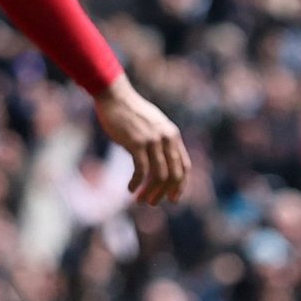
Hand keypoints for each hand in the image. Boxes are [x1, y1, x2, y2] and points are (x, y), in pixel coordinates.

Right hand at [94, 76, 190, 204]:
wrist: (116, 98)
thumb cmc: (132, 113)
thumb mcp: (154, 126)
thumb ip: (161, 142)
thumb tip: (161, 165)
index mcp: (173, 135)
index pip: (185, 166)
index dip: (181, 185)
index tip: (172, 198)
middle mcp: (167, 138)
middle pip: (174, 174)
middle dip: (164, 192)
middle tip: (152, 202)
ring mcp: (153, 140)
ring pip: (158, 176)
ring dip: (150, 192)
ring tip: (140, 200)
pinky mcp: (137, 143)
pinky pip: (141, 170)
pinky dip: (136, 183)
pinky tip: (130, 188)